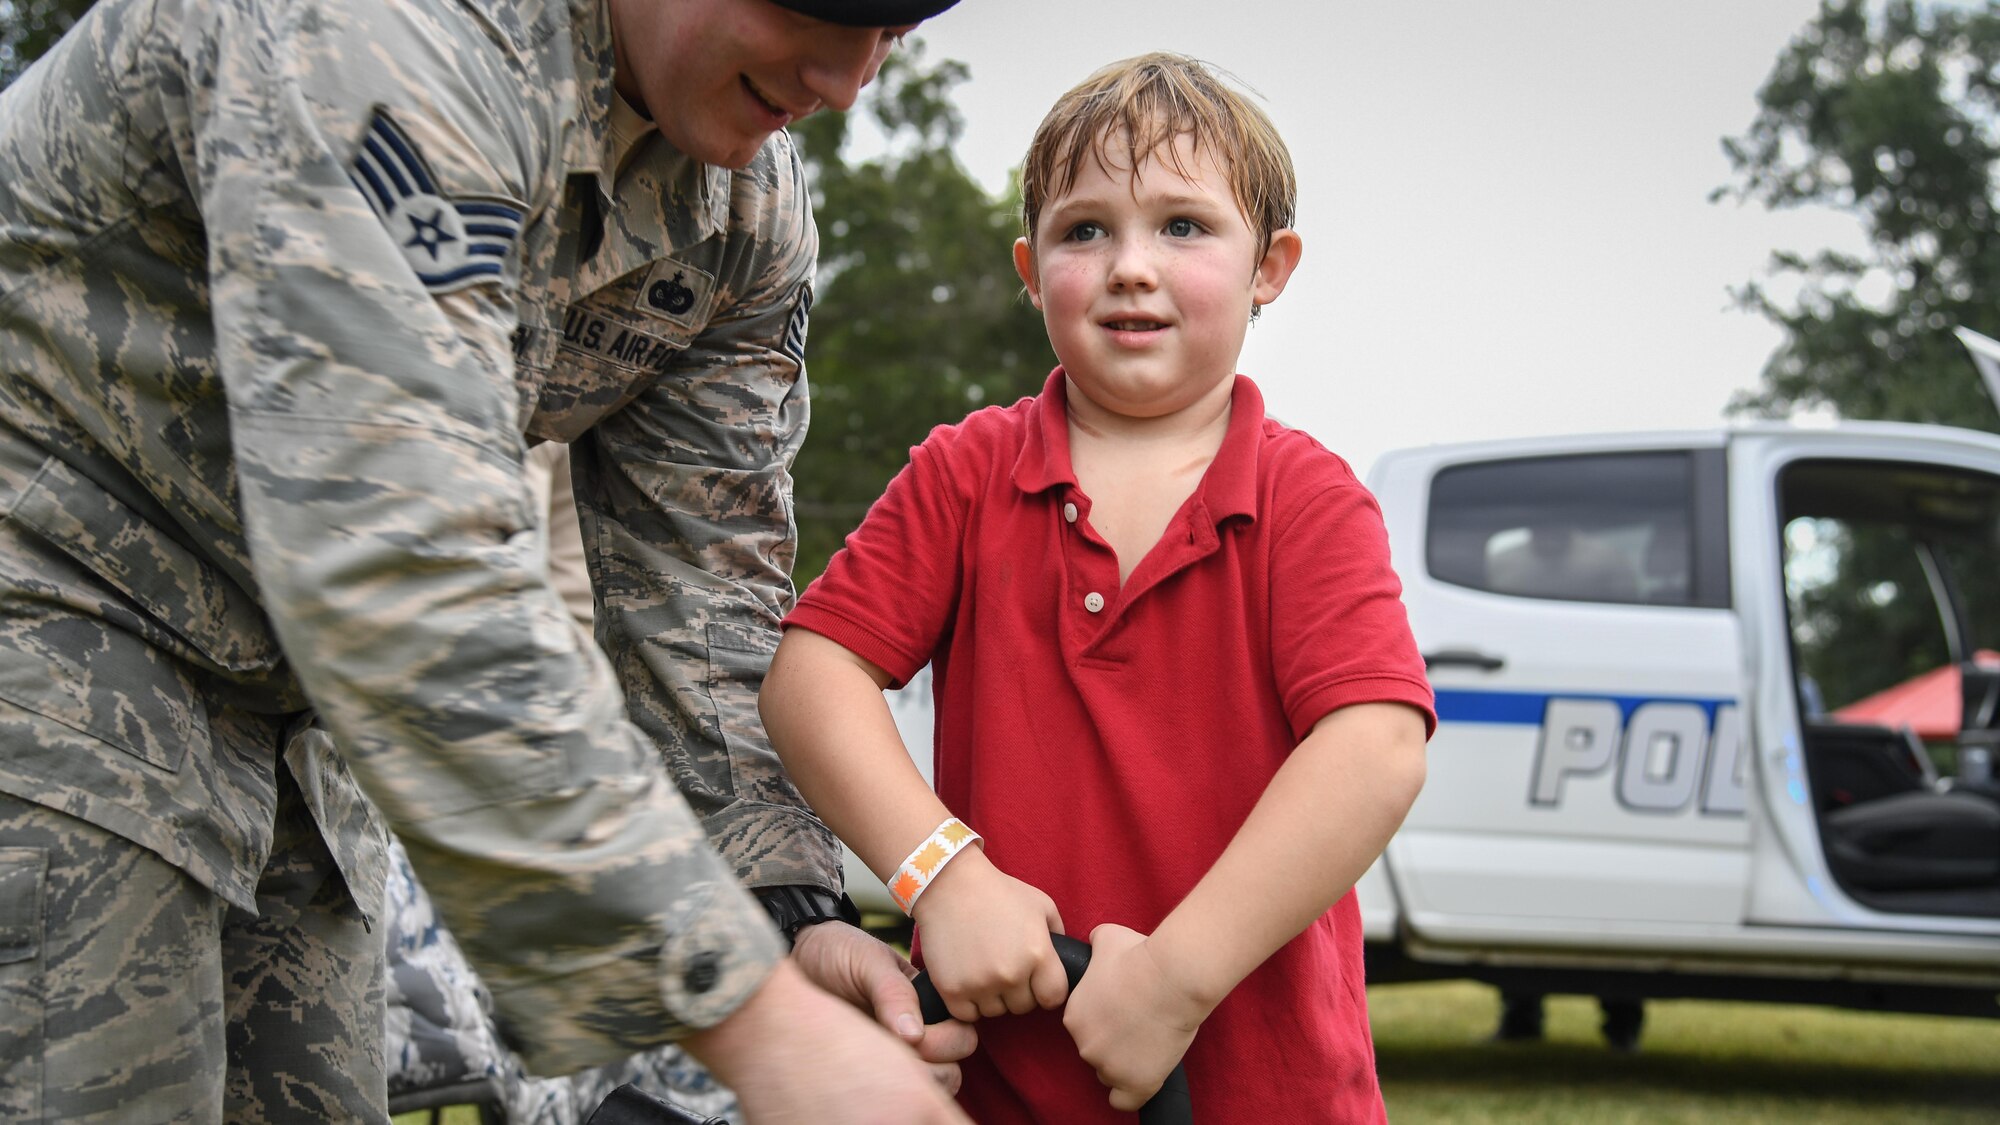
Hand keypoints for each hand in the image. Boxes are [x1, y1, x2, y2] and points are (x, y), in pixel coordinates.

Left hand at [790, 919, 976, 1094]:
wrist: (795, 961)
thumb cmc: (836, 952)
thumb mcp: (867, 961)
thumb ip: (894, 991)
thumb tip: (915, 1035)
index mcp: (927, 1003)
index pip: (962, 1033)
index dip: (946, 1039)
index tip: (915, 1034)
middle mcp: (916, 1032)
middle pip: (952, 1068)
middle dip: (933, 1061)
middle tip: (897, 1048)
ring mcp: (894, 1055)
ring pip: (928, 1086)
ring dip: (911, 1079)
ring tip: (876, 1059)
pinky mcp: (869, 1071)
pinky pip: (892, 1091)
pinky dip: (885, 1087)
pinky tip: (862, 1069)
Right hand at [910, 849, 1067, 1021]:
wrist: (949, 884)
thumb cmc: (998, 891)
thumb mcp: (1041, 904)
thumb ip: (1058, 934)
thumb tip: (1064, 961)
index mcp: (1038, 954)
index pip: (1054, 997)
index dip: (1047, 990)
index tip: (1037, 980)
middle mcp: (1011, 974)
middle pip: (1024, 1007)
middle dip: (1019, 992)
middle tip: (1005, 968)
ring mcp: (980, 984)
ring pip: (996, 1012)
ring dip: (993, 997)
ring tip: (984, 970)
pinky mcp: (952, 990)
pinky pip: (968, 1015)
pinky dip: (968, 1003)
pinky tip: (967, 980)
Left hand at [1063, 923, 1209, 1112]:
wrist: (1172, 976)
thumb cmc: (1141, 954)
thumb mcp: (1106, 938)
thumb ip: (1093, 944)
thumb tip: (1093, 941)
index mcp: (1073, 1015)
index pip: (1083, 1027)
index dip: (1104, 1020)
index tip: (1122, 1011)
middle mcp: (1084, 1044)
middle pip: (1096, 1051)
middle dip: (1114, 1041)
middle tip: (1139, 1023)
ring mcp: (1109, 1066)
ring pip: (1111, 1073)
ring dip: (1125, 1063)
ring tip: (1148, 1042)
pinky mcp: (1137, 1082)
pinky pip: (1124, 1102)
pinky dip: (1131, 1094)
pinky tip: (1142, 1079)